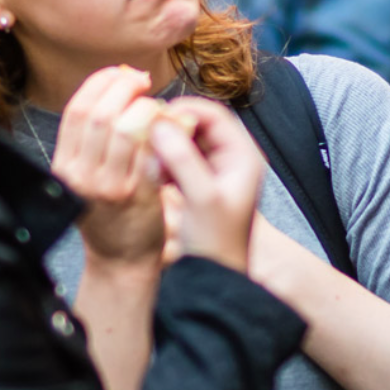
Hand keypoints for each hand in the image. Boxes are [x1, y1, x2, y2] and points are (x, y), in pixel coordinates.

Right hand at [53, 67, 164, 266]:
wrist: (122, 259)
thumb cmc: (110, 211)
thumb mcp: (85, 174)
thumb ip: (91, 139)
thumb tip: (112, 89)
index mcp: (64, 165)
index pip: (76, 110)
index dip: (100, 84)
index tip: (120, 74)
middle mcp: (79, 175)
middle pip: (100, 114)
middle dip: (125, 89)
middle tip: (143, 83)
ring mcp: (107, 186)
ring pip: (127, 128)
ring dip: (147, 109)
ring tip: (158, 108)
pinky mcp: (136, 195)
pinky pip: (150, 151)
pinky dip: (164, 132)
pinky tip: (172, 129)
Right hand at [147, 98, 265, 273]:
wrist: (213, 280)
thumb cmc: (215, 244)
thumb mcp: (201, 199)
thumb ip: (182, 159)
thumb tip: (160, 125)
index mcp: (243, 158)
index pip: (216, 114)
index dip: (186, 110)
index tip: (156, 116)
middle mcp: (232, 161)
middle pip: (200, 125)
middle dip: (172, 126)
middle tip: (146, 132)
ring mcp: (216, 173)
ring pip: (187, 142)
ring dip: (166, 144)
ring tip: (148, 155)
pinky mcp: (200, 185)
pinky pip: (180, 160)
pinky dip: (165, 160)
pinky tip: (153, 173)